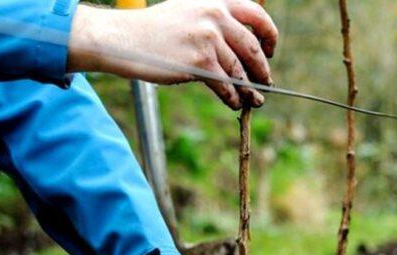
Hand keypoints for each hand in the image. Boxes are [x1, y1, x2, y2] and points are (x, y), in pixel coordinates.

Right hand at [68, 0, 277, 109]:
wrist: (125, 39)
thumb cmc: (152, 31)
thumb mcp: (187, 12)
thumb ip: (212, 21)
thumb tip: (236, 46)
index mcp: (216, 1)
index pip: (256, 15)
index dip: (270, 35)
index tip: (271, 50)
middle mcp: (215, 16)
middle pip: (252, 46)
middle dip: (263, 68)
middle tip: (266, 82)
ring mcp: (208, 39)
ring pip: (239, 69)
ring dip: (250, 88)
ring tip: (254, 100)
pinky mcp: (199, 62)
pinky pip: (225, 84)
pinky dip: (232, 96)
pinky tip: (234, 103)